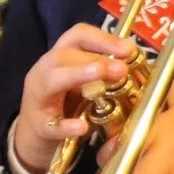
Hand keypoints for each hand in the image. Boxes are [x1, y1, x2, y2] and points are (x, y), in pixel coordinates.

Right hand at [9, 23, 136, 173]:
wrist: (36, 137)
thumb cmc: (65, 105)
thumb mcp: (82, 83)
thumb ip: (103, 72)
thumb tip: (137, 63)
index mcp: (59, 58)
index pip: (77, 36)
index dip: (102, 38)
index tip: (129, 49)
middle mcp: (44, 72)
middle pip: (62, 55)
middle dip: (94, 60)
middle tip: (121, 70)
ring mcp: (38, 99)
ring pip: (51, 81)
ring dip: (77, 77)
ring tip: (101, 83)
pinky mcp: (39, 126)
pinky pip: (50, 124)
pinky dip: (66, 126)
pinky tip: (82, 128)